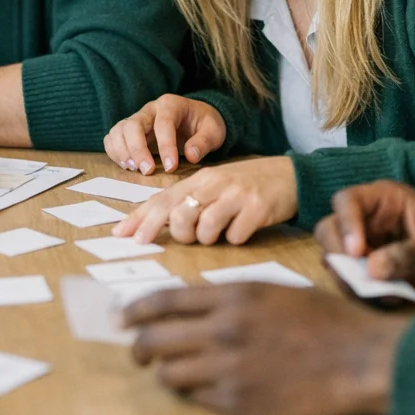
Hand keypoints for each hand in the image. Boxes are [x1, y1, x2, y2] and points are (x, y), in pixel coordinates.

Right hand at [103, 95, 225, 173]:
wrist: (197, 120)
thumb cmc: (204, 125)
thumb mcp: (214, 131)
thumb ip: (204, 142)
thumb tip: (191, 156)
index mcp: (170, 104)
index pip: (163, 123)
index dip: (166, 146)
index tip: (171, 167)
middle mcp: (149, 109)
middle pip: (133, 125)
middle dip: (138, 150)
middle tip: (147, 171)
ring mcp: (137, 119)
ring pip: (119, 130)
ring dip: (122, 151)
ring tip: (134, 169)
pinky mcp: (129, 131)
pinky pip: (112, 138)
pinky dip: (115, 152)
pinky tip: (127, 166)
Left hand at [112, 157, 296, 245]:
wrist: (291, 176)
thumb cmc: (246, 185)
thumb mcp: (214, 186)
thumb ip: (186, 201)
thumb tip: (151, 224)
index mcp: (199, 178)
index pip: (162, 199)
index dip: (141, 218)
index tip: (123, 235)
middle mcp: (214, 183)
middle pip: (178, 215)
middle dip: (180, 234)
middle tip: (193, 235)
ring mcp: (236, 195)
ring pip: (204, 228)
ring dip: (209, 238)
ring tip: (222, 230)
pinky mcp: (258, 209)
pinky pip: (235, 236)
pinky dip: (237, 238)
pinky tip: (244, 228)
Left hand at [122, 283, 408, 414]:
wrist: (360, 360)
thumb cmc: (324, 320)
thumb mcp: (273, 292)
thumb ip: (231, 298)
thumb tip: (193, 306)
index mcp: (232, 297)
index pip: (163, 301)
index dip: (135, 310)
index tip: (121, 317)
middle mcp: (223, 331)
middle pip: (155, 340)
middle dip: (139, 346)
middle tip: (137, 351)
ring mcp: (228, 369)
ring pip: (169, 373)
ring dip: (164, 372)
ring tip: (170, 372)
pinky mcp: (239, 403)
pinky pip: (196, 398)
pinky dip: (192, 393)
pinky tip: (202, 388)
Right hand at [315, 180, 414, 292]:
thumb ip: (412, 252)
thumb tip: (373, 270)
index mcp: (385, 200)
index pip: (348, 202)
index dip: (345, 224)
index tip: (357, 253)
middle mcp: (371, 222)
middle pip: (331, 231)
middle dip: (338, 256)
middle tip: (356, 278)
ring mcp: (372, 249)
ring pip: (338, 262)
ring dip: (349, 279)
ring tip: (377, 293)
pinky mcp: (378, 274)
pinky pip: (358, 284)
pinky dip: (366, 294)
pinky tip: (391, 298)